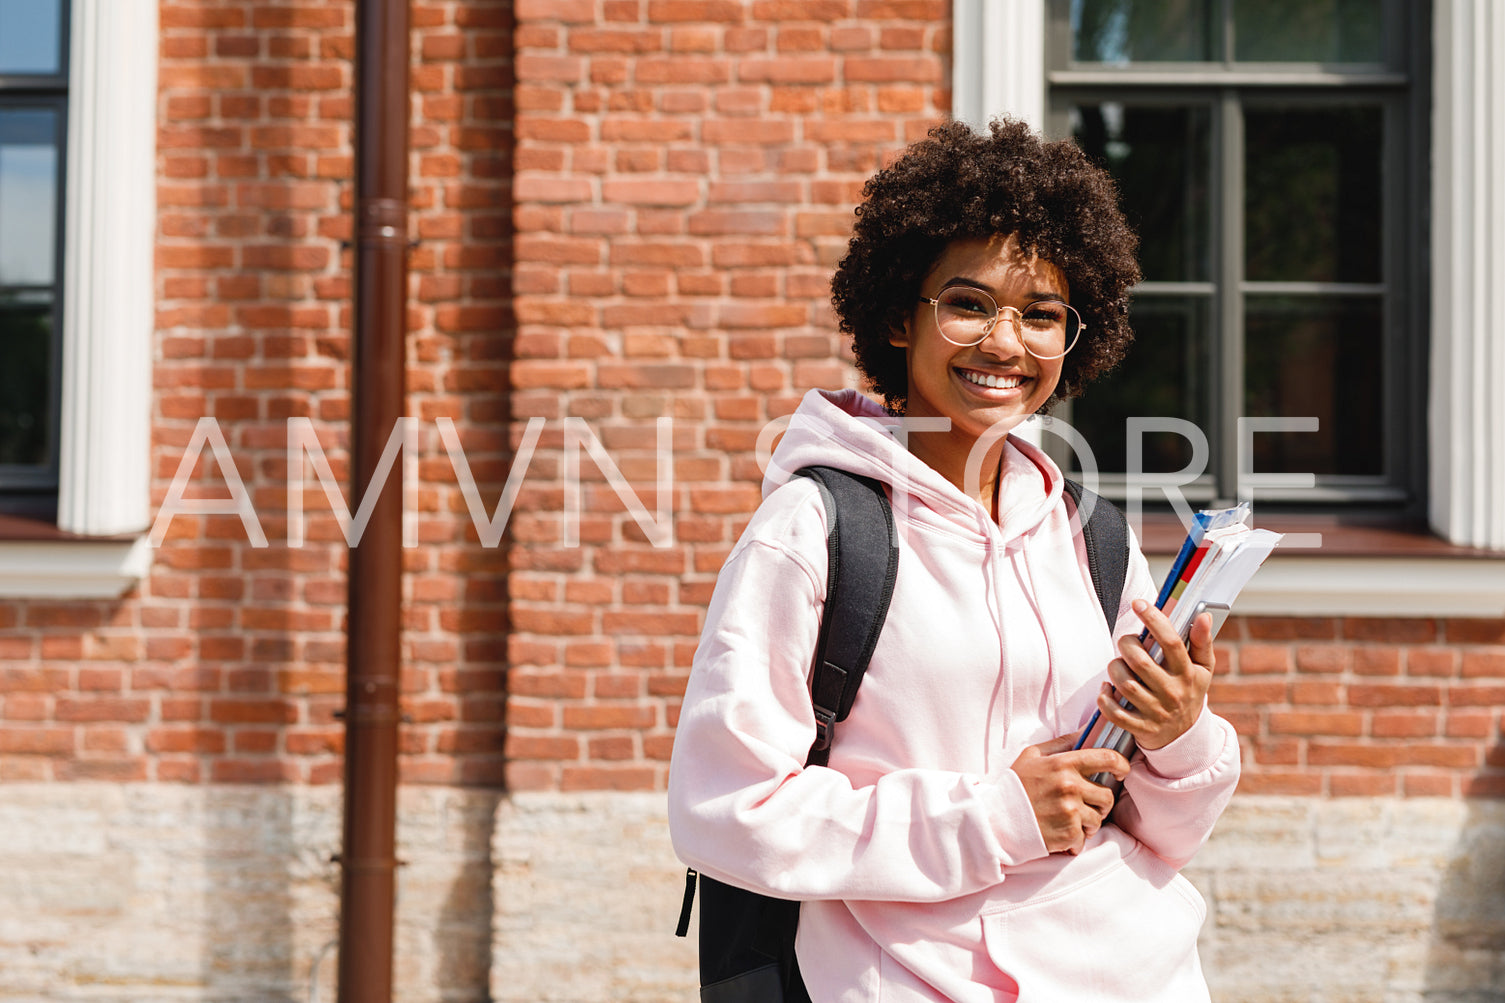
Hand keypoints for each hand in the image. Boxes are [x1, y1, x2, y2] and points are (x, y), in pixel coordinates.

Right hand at [1010, 734, 1129, 854]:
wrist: (997, 820)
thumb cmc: (1015, 785)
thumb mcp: (1033, 755)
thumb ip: (1062, 743)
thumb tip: (1086, 730)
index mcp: (1063, 764)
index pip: (1107, 759)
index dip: (1121, 764)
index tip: (1121, 771)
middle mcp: (1070, 787)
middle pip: (1107, 795)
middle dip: (1101, 801)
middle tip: (1087, 804)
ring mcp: (1070, 811)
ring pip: (1099, 818)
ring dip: (1089, 821)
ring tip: (1071, 819)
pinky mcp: (1068, 834)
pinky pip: (1085, 836)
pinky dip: (1076, 837)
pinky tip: (1061, 832)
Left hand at [1097, 600, 1214, 751]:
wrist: (1186, 736)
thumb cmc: (1190, 692)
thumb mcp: (1203, 669)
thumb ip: (1202, 642)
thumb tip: (1205, 616)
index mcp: (1188, 674)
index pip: (1171, 642)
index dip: (1154, 619)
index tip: (1139, 603)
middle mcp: (1172, 692)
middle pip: (1141, 662)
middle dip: (1126, 645)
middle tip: (1126, 642)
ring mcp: (1155, 711)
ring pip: (1125, 685)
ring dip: (1114, 669)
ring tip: (1118, 665)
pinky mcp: (1140, 727)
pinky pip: (1115, 712)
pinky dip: (1105, 698)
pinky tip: (1107, 688)